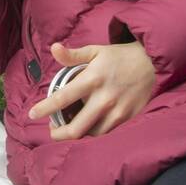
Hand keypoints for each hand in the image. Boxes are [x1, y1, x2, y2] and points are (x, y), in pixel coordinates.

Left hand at [28, 39, 155, 140]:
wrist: (153, 63)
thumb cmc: (120, 57)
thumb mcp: (96, 51)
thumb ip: (73, 55)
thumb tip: (53, 48)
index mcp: (92, 79)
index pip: (62, 98)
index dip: (45, 109)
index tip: (32, 114)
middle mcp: (103, 98)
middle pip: (75, 128)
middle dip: (59, 134)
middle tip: (52, 130)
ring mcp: (117, 112)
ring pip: (91, 135)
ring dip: (77, 137)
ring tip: (70, 130)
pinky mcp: (128, 119)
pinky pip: (107, 135)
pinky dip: (95, 135)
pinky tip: (88, 130)